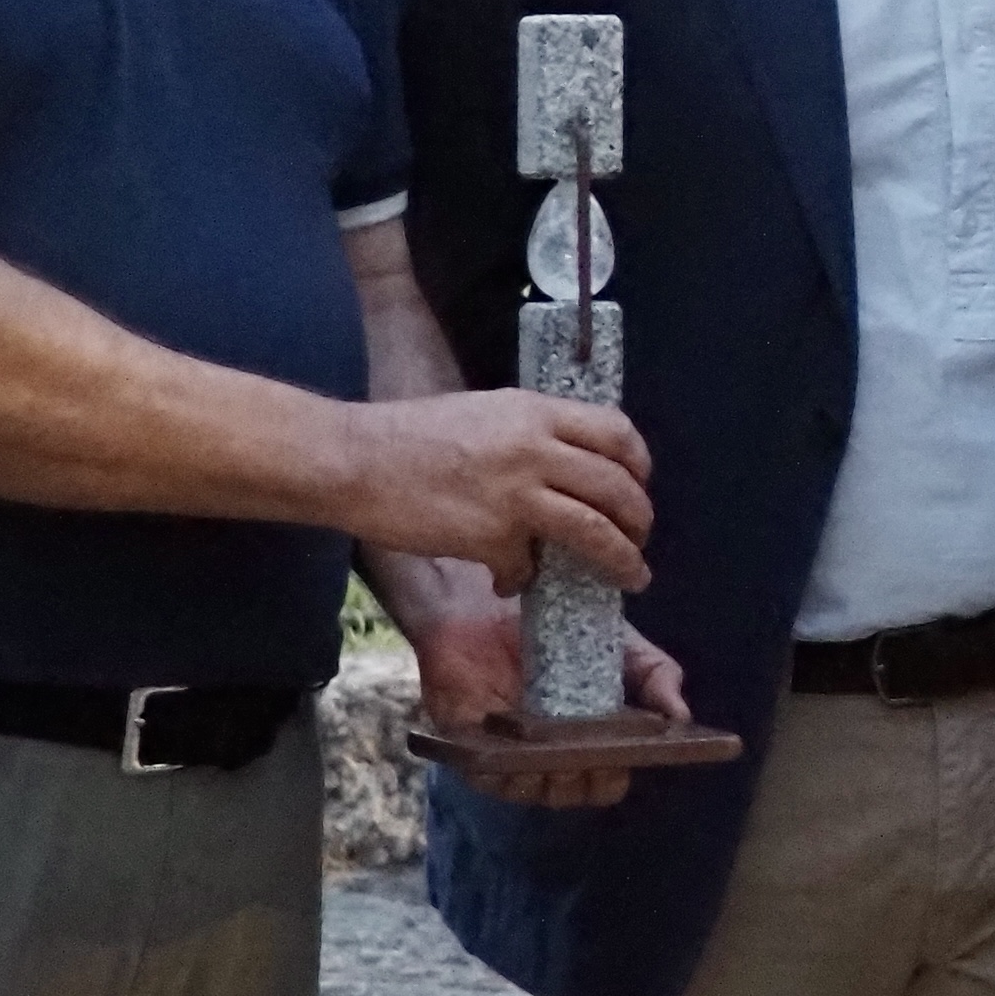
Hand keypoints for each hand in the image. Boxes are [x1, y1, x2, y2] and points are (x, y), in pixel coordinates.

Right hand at [339, 392, 652, 590]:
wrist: (355, 460)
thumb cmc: (410, 436)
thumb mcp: (485, 413)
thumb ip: (530, 433)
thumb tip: (567, 463)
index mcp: (535, 411)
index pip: (616, 431)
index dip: (638, 463)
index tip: (638, 484)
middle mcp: (535, 448)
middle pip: (618, 486)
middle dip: (639, 519)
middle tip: (639, 538)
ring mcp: (516, 494)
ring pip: (596, 530)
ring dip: (621, 559)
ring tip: (630, 575)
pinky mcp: (492, 537)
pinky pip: (528, 567)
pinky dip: (523, 580)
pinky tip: (510, 584)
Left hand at [401, 586, 693, 812]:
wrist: (486, 593)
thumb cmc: (553, 620)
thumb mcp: (619, 641)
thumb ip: (656, 673)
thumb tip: (681, 716)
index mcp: (585, 736)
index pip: (605, 777)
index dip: (614, 776)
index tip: (623, 760)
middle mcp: (546, 750)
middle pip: (571, 790)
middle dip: (584, 782)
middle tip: (591, 758)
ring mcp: (505, 748)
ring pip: (530, 789)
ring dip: (547, 780)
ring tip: (558, 757)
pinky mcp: (465, 740)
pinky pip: (484, 773)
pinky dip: (502, 769)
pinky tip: (518, 753)